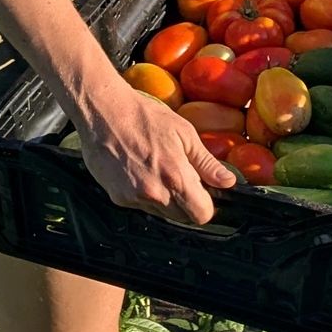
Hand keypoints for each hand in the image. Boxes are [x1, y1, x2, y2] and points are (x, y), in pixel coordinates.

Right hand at [76, 84, 236, 224]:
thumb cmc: (143, 116)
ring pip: (161, 213)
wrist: (103, 112)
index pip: (202, 215)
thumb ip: (207, 162)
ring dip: (165, 199)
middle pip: (183, 218)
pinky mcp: (118, 198)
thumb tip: (228, 181)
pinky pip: (141, 206)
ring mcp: (134, 198)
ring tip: (157, 168)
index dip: (206, 204)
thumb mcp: (183, 132)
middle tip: (180, 175)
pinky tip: (139, 170)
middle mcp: (155, 194)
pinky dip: (145, 194)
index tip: (203, 191)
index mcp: (176, 177)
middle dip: (186, 202)